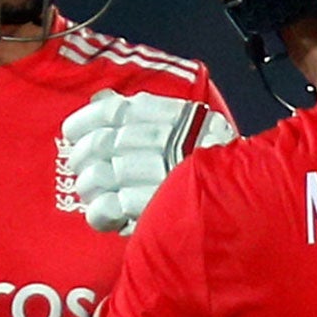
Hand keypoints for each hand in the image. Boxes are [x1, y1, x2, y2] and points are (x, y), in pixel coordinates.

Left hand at [62, 91, 236, 233]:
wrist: (243, 194)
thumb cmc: (210, 157)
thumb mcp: (182, 122)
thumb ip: (140, 111)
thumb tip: (101, 99)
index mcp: (163, 114)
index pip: (109, 111)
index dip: (82, 122)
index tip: (72, 134)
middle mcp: (156, 138)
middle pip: (97, 146)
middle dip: (82, 162)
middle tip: (85, 173)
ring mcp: (154, 172)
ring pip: (96, 178)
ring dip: (90, 191)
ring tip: (99, 198)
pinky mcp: (151, 206)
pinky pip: (107, 208)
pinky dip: (100, 214)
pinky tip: (108, 217)